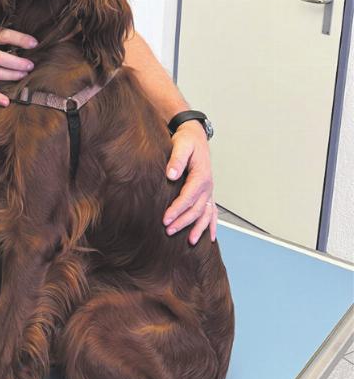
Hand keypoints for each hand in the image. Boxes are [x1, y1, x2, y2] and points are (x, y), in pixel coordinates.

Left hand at [163, 121, 216, 245]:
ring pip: (206, 214)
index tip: (165, 220)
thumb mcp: (181, 145)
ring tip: (190, 242)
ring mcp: (209, 191)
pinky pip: (212, 212)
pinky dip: (212, 225)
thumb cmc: (187, 141)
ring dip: (198, 228)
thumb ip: (176, 160)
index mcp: (201, 176)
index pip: (188, 198)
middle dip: (183, 222)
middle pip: (196, 209)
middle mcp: (207, 186)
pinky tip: (210, 238)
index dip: (177, 210)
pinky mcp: (207, 193)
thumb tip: (171, 174)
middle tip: (169, 231)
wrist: (196, 136)